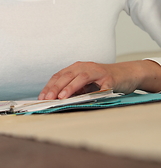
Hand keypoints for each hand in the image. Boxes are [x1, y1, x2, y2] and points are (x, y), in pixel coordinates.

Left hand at [38, 60, 160, 99]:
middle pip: (66, 75)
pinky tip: (87, 98)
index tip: (41, 97)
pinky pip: (100, 85)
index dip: (49, 86)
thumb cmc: (103, 81)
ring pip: (80, 77)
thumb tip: (57, 100)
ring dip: (70, 87)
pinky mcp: (110, 78)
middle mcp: (85, 67)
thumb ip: (73, 90)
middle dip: (55, 88)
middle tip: (47, 98)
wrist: (127, 74)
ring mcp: (98, 71)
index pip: (59, 76)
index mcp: (77, 68)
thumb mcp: (85, 85)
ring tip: (61, 97)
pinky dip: (93, 91)